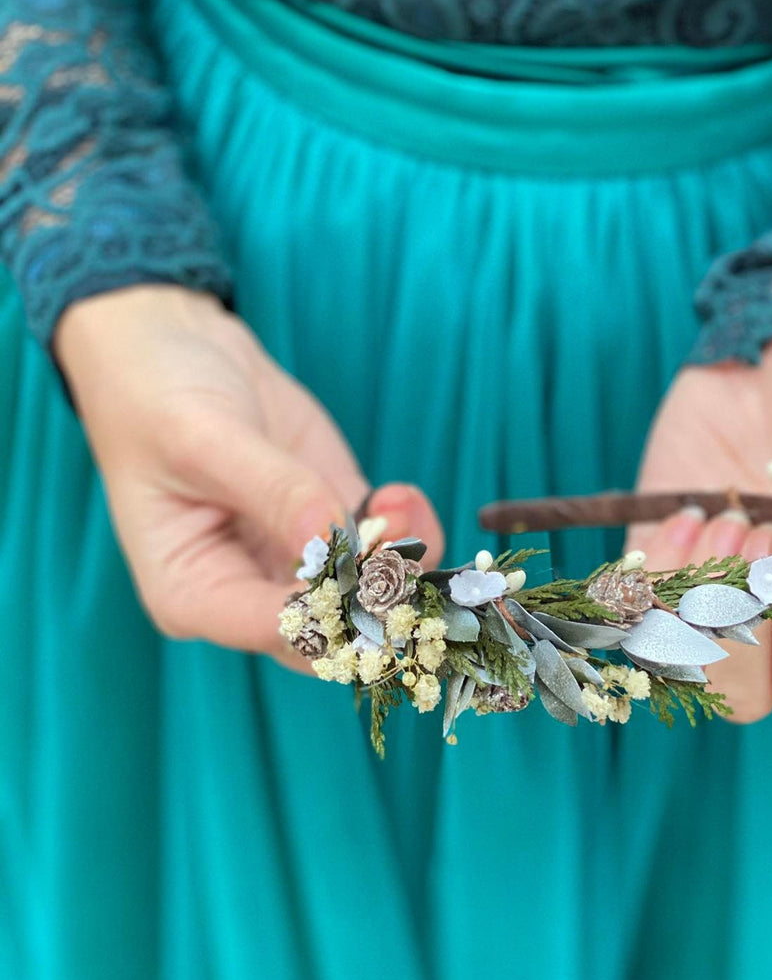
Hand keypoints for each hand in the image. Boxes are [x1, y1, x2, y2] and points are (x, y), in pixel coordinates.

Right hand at [56, 284, 443, 669]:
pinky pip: (385, 547)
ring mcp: (297, 559)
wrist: (170, 346)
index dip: (333, 615)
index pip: (278, 632)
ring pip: (372, 594)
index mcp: (194, 594)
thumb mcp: (203, 439)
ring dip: (404, 564)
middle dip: (381, 599)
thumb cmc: (156, 398)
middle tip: (405, 548)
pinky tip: (399, 495)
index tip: (367, 571)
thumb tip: (334, 541)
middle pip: (334, 633)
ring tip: (399, 506)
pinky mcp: (333, 520)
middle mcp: (249, 592)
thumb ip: (274, 493)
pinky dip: (408, 531)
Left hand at [627, 325, 771, 720]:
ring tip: (720, 517)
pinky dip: (646, 571)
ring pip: (673, 660)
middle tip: (756, 530)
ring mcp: (705, 585)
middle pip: (742, 695)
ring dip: (689, 595)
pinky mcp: (653, 548)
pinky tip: (688, 512)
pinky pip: (625, 605)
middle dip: (738, 617)